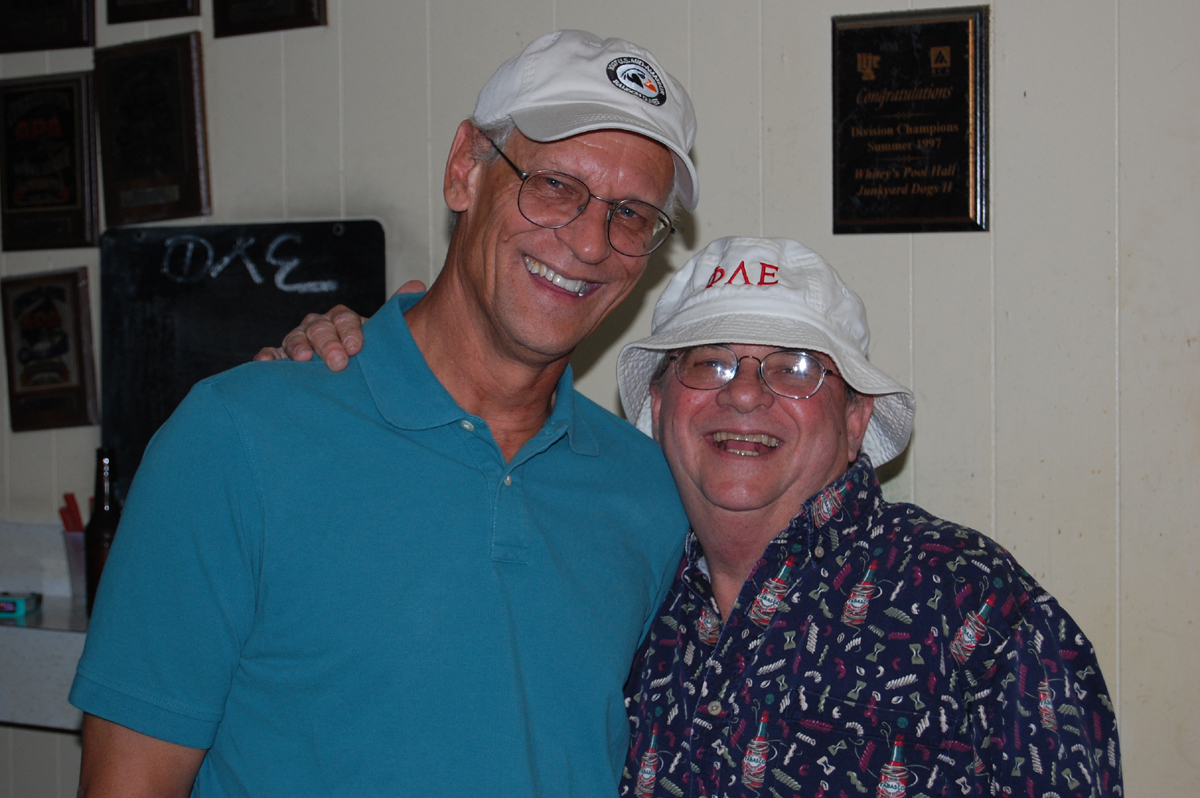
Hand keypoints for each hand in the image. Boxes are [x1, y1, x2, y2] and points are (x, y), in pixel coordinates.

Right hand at [253, 280, 425, 371]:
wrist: (344, 376)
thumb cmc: (362, 357)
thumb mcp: (379, 338)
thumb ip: (394, 317)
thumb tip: (417, 285)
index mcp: (342, 320)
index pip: (344, 318)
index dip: (350, 331)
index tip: (357, 348)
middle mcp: (318, 328)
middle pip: (320, 328)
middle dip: (328, 343)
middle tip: (339, 362)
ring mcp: (298, 342)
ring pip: (295, 338)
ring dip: (299, 347)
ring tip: (304, 359)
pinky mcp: (280, 359)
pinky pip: (271, 355)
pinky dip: (268, 357)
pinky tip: (267, 363)